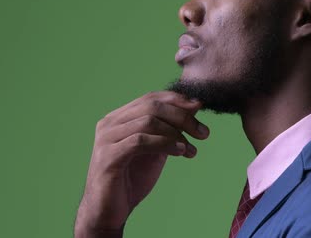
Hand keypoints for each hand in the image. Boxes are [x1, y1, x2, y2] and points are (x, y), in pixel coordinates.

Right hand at [74, 91, 209, 236]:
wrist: (108, 212)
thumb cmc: (131, 180)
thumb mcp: (155, 150)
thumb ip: (168, 131)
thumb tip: (193, 110)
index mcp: (118, 118)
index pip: (150, 98)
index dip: (177, 100)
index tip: (200, 108)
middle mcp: (109, 124)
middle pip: (151, 107)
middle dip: (182, 117)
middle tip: (203, 132)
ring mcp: (106, 139)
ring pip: (147, 122)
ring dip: (176, 133)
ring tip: (191, 148)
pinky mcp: (108, 157)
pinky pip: (140, 142)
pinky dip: (164, 144)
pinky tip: (180, 152)